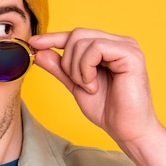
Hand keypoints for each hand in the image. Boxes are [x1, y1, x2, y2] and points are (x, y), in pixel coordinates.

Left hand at [29, 29, 159, 144]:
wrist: (126, 130)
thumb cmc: (108, 110)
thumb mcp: (76, 85)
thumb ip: (60, 68)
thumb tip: (40, 51)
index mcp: (108, 47)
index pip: (76, 35)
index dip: (53, 38)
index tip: (34, 43)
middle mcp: (119, 42)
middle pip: (76, 35)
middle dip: (68, 62)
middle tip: (79, 84)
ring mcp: (126, 46)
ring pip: (83, 41)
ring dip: (77, 69)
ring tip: (89, 87)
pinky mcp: (131, 54)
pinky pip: (95, 48)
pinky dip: (86, 69)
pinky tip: (94, 85)